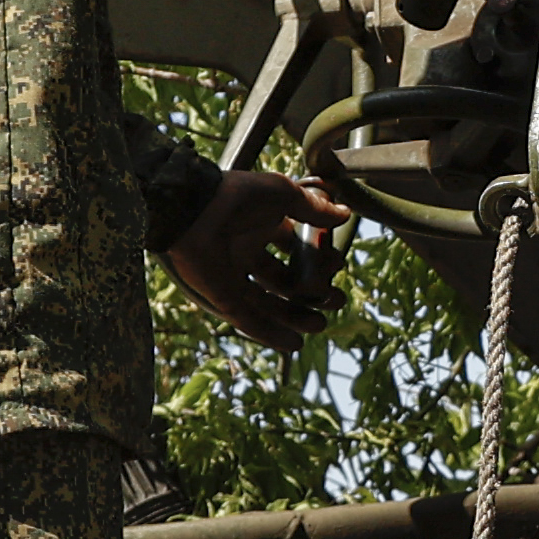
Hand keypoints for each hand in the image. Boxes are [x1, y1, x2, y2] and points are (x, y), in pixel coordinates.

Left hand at [166, 168, 354, 348]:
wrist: (194, 211)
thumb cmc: (236, 196)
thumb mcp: (282, 194)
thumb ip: (313, 207)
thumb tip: (344, 214)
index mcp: (257, 227)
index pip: (291, 249)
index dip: (314, 260)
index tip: (336, 266)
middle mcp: (244, 253)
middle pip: (282, 281)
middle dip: (309, 294)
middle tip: (334, 301)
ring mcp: (231, 278)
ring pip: (267, 305)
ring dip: (294, 317)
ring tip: (320, 325)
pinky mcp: (221, 299)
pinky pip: (248, 321)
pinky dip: (270, 334)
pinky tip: (294, 344)